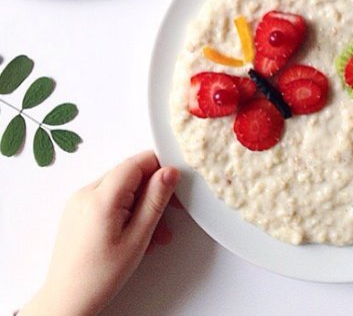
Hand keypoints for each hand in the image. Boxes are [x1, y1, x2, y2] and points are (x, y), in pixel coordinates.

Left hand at [20, 151, 179, 315]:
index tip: (174, 184)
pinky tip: (134, 230)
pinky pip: (108, 197)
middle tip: (169, 212)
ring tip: (153, 231)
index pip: (137, 162)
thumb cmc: (98, 277)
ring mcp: (79, 201)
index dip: (160, 168)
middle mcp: (86, 193)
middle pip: (130, 174)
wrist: (66, 301)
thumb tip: (169, 172)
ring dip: (141, 202)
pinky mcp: (77, 209)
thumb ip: (155, 200)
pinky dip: (125, 208)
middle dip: (153, 190)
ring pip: (121, 187)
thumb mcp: (138, 237)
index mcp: (101, 197)